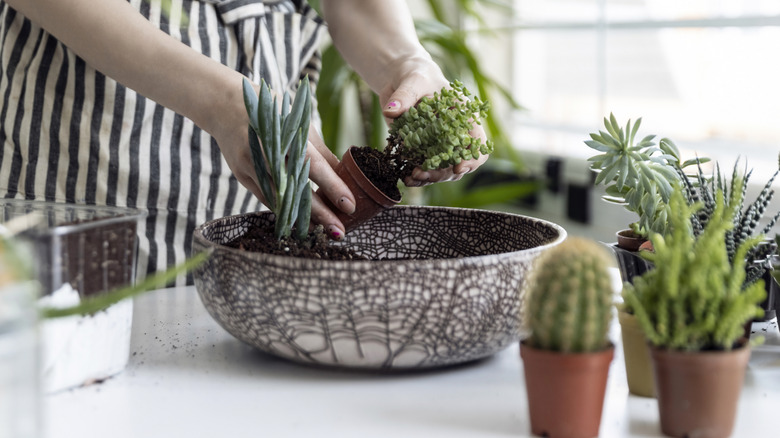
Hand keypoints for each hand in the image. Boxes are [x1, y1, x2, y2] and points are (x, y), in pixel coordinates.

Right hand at [211, 83, 354, 239]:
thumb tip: (345, 178)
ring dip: (303, 218)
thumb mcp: (300, 124)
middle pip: (296, 189)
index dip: (332, 186)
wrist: (225, 105)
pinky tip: (301, 222)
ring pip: (281, 199)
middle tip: (339, 231)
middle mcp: (266, 152)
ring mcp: (251, 165)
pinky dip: (285, 211)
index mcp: (285, 133)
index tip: (349, 205)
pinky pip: (267, 199)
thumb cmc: (273, 112)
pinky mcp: (242, 175)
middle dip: (320, 213)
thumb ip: (321, 152)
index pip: (313, 165)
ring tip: (325, 231)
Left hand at [380, 60, 488, 186]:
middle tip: (421, 172)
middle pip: (459, 163)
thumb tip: (391, 111)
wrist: (401, 80)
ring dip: (428, 178)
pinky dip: (416, 177)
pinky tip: (405, 177)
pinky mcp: (421, 151)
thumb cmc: (416, 75)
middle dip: (442, 173)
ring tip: (410, 177)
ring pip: (442, 171)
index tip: (458, 167)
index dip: (473, 159)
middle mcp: (455, 135)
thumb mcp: (413, 80)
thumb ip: (404, 96)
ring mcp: (438, 146)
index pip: (478, 143)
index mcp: (464, 117)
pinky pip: (424, 169)